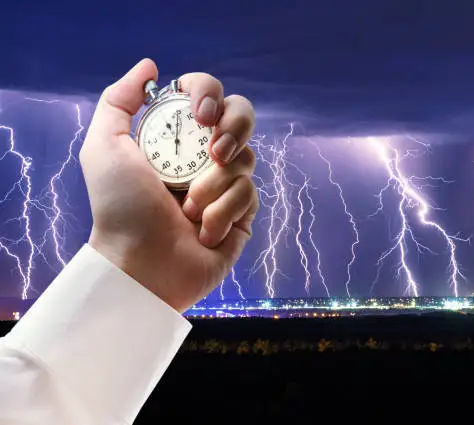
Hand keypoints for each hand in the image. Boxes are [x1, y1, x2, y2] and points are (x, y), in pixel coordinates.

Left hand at [79, 59, 257, 312]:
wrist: (142, 263)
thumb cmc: (120, 207)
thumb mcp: (105, 147)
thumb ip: (119, 101)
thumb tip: (150, 67)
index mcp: (176, 136)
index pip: (207, 95)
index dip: (209, 94)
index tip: (199, 115)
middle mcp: (204, 155)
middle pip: (242, 116)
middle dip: (234, 128)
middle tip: (214, 152)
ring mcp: (226, 184)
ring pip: (247, 158)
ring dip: (215, 184)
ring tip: (189, 209)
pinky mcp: (243, 213)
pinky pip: (251, 194)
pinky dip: (223, 212)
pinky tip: (203, 232)